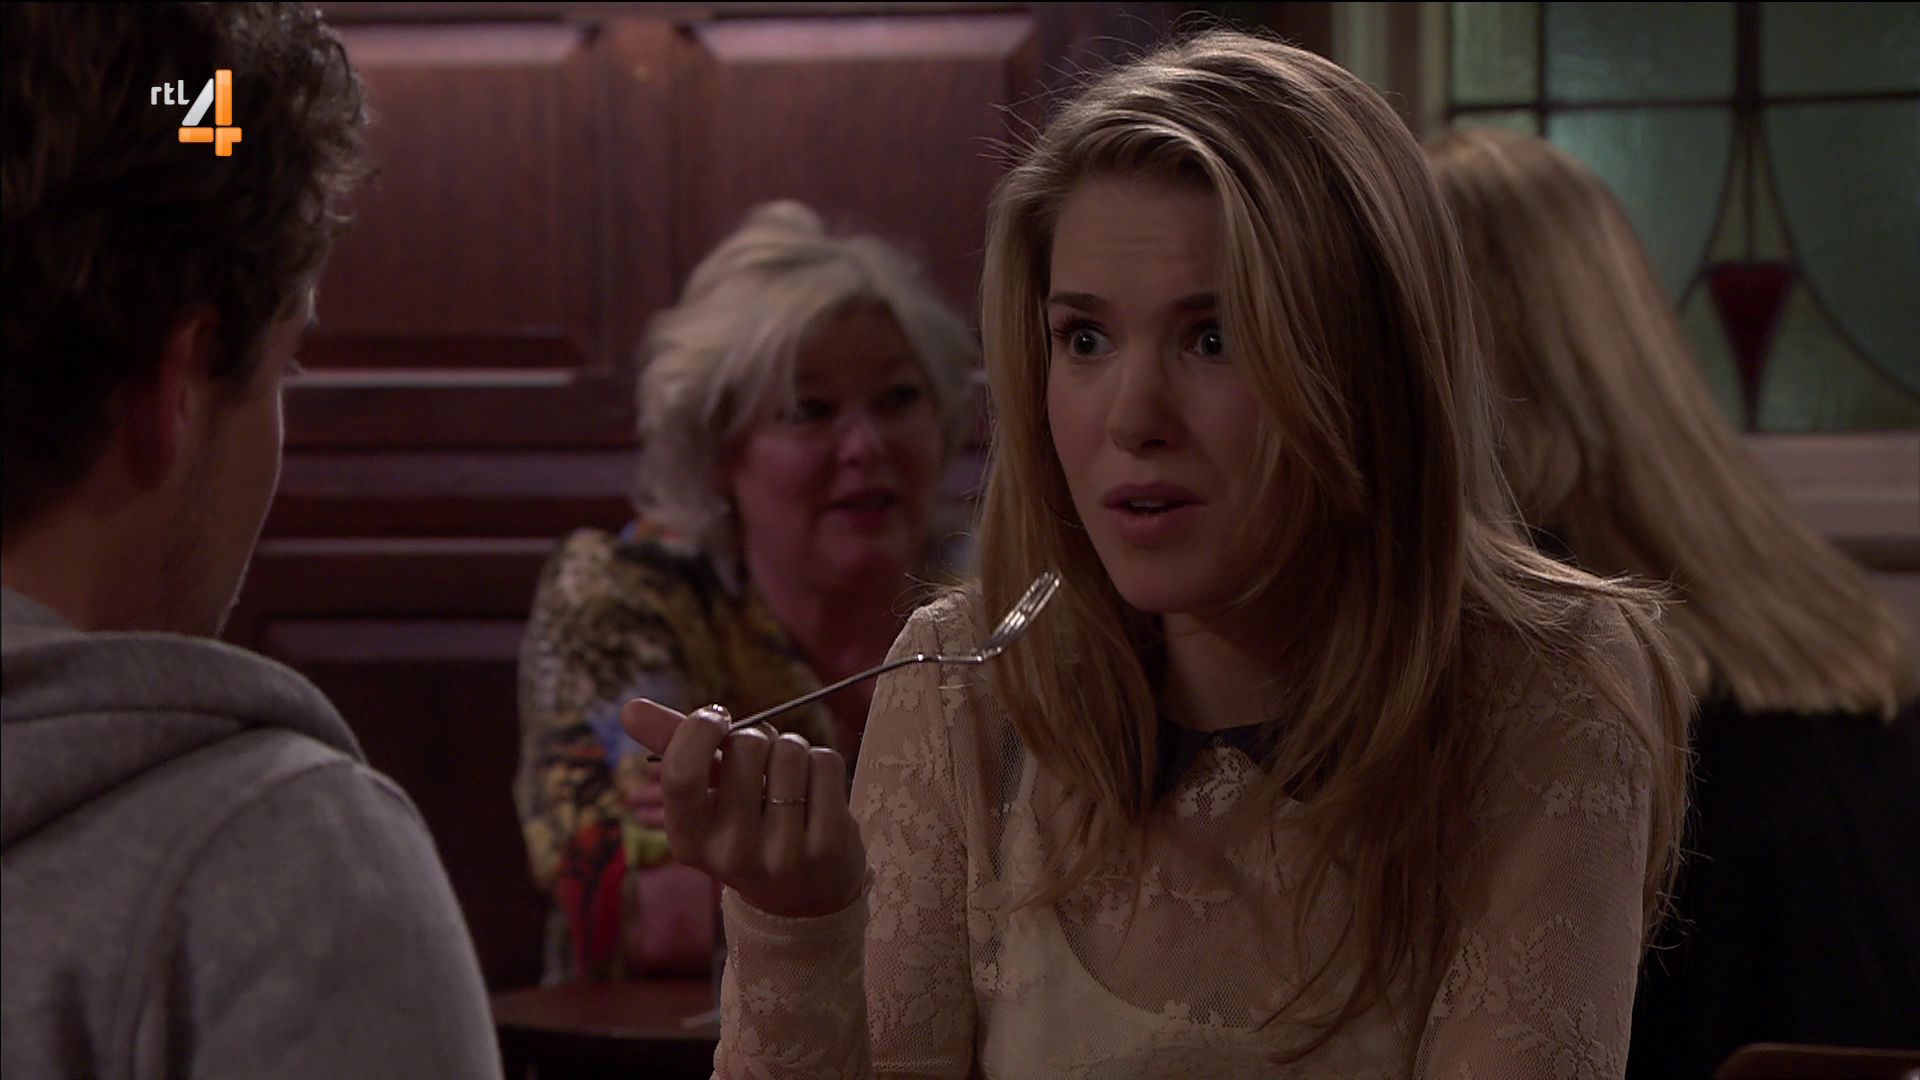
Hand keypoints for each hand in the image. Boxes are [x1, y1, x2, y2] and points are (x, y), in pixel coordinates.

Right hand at [621, 699, 865, 919]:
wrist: (807, 895)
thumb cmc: (746, 826)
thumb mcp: (705, 798)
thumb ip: (671, 748)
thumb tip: (628, 708)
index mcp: (688, 841)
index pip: (682, 773)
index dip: (700, 729)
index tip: (717, 719)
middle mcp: (730, 854)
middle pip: (746, 745)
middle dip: (757, 738)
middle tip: (759, 765)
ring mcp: (782, 853)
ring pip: (790, 749)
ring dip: (792, 749)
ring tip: (788, 783)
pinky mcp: (827, 845)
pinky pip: (825, 762)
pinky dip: (821, 764)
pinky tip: (815, 795)